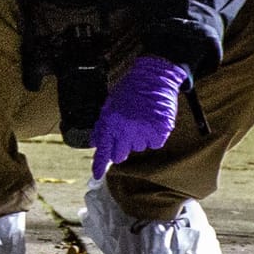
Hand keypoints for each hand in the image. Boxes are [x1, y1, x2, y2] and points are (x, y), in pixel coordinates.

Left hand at [91, 55, 189, 178]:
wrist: (154, 78)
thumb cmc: (130, 90)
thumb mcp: (109, 105)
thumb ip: (102, 126)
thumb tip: (95, 142)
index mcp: (110, 123)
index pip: (103, 150)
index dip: (99, 164)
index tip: (96, 175)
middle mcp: (125, 130)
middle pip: (120, 155)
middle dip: (121, 148)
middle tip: (127, 132)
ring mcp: (143, 132)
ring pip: (138, 148)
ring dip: (139, 138)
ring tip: (141, 119)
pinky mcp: (159, 132)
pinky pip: (154, 143)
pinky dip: (154, 135)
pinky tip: (152, 121)